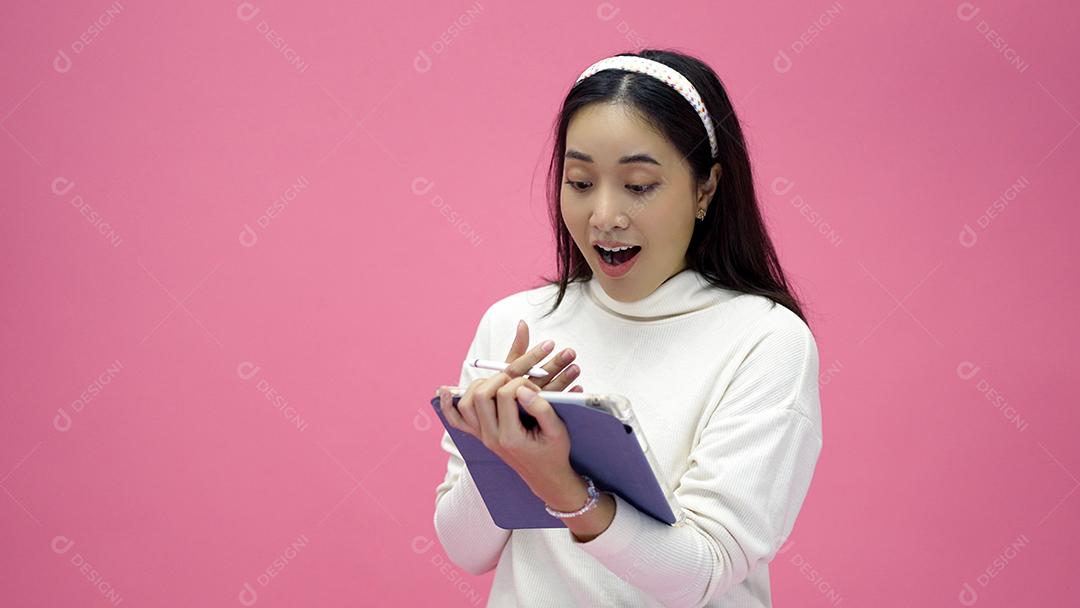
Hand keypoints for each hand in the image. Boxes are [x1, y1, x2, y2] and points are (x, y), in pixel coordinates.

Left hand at [438, 321, 581, 497]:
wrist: (545, 478)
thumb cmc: (554, 453)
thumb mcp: (558, 430)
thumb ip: (541, 408)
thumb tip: (522, 389)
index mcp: (511, 436)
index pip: (505, 395)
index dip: (521, 383)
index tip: (536, 389)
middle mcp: (491, 437)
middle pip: (481, 395)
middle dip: (499, 379)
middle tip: (516, 381)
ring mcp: (483, 437)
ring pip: (465, 404)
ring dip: (478, 386)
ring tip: (498, 383)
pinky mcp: (480, 436)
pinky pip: (457, 421)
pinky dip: (448, 406)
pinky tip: (446, 391)